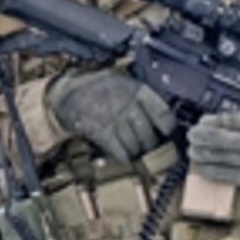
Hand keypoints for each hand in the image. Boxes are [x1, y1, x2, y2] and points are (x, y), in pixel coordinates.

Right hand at [47, 69, 175, 161]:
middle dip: (151, 144)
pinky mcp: (102, 132)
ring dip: (137, 151)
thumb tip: (162, 120)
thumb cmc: (101, 88)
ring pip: (136, 145)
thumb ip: (143, 99)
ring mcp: (115, 119)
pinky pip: (121, 151)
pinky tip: (123, 152)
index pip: (163, 114)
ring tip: (135, 148)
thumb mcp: (125, 83)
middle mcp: (128, 104)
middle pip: (150, 134)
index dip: (169, 128)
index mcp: (138, 90)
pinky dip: (124, 155)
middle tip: (148, 145)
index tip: (168, 133)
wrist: (70, 92)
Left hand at [187, 109, 239, 189]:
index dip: (213, 122)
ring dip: (204, 155)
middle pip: (226, 140)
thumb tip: (210, 122)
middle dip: (204, 138)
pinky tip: (201, 167)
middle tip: (192, 135)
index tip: (201, 122)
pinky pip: (230, 176)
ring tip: (192, 151)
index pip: (233, 121)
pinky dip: (212, 172)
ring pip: (225, 158)